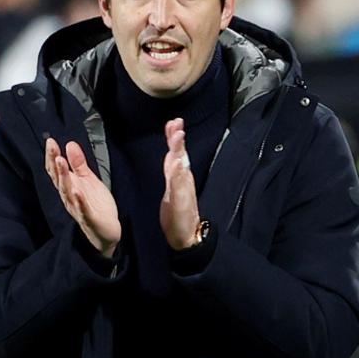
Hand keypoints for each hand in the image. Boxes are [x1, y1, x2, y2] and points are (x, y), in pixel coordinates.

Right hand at [45, 137, 120, 257]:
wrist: (106, 230)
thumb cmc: (95, 205)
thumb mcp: (88, 180)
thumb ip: (78, 164)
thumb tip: (70, 144)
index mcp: (69, 187)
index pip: (56, 171)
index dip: (52, 156)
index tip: (50, 141)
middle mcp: (69, 197)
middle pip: (59, 179)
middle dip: (55, 163)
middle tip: (52, 148)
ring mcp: (77, 208)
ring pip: (67, 192)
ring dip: (64, 177)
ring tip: (61, 162)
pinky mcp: (89, 218)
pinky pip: (82, 209)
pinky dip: (79, 200)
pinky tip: (77, 191)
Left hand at [160, 118, 200, 249]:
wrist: (186, 235)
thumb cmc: (177, 214)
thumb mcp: (171, 191)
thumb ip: (173, 174)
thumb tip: (174, 158)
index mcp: (178, 177)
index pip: (175, 153)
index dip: (174, 138)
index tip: (172, 122)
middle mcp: (182, 180)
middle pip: (180, 155)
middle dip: (177, 139)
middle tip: (177, 123)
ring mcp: (183, 189)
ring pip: (180, 166)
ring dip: (179, 150)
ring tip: (178, 135)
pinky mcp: (182, 200)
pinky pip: (180, 184)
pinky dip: (179, 173)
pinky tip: (178, 163)